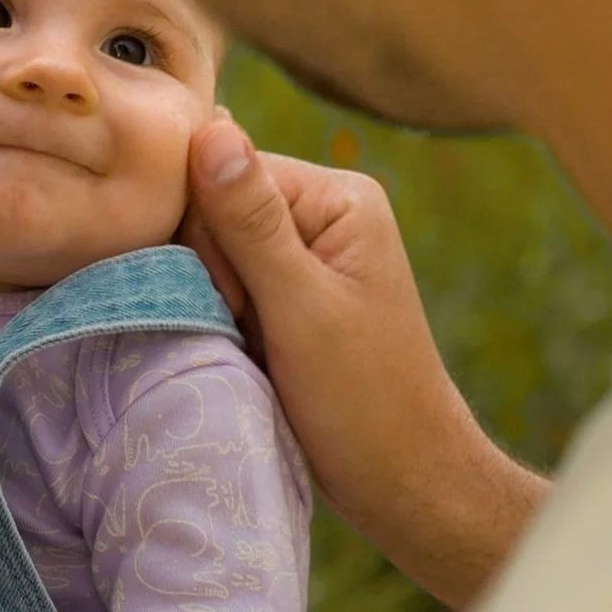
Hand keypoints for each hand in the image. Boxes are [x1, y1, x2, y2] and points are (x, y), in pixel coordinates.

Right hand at [179, 113, 546, 611]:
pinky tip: (242, 349)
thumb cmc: (364, 401)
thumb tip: (211, 129)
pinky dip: (218, 317)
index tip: (238, 301)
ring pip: (208, 250)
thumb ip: (252, 222)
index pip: (226, 171)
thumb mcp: (302, 308)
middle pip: (213, 207)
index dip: (210, 235)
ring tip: (249, 345)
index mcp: (339, 196)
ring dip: (211, 299)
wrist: (403, 483)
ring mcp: (304, 254)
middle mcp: (322, 212)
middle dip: (210, 271)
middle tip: (247, 328)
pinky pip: (221, 283)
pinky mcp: (285, 294)